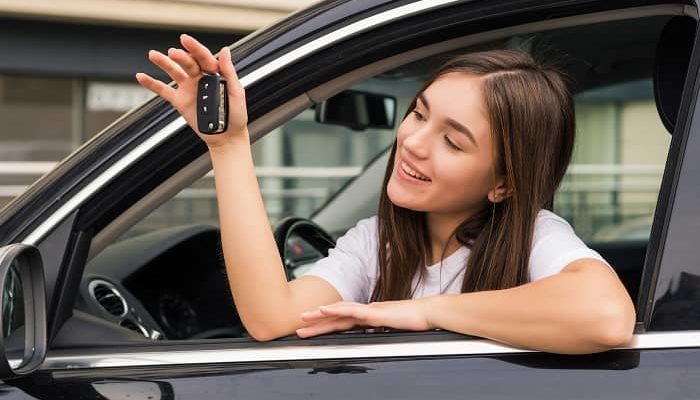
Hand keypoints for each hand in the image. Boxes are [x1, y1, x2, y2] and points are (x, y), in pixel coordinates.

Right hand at [135, 34, 247, 148]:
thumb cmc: (236, 116)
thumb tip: (225, 51)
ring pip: (174, 72)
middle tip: (172, 52)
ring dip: (163, 63)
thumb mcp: (236, 92)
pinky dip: (152, 84)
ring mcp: (189, 88)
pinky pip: (163, 90)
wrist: (227, 137)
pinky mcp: (180, 101)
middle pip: (188, 62)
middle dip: (180, 56)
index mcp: (215, 74)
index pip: (204, 57)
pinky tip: (141, 76)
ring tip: (153, 55)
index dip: (195, 48)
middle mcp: (200, 78)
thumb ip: (229, 72)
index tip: (185, 40)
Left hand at [296, 300, 432, 337]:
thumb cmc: (414, 322)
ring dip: (320, 315)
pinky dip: (338, 309)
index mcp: (369, 317)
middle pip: (336, 317)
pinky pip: (353, 311)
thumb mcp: (392, 330)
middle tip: (298, 326)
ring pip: (340, 312)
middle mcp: (366, 311)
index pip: (342, 321)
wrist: (429, 314)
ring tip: (305, 318)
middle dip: (316, 322)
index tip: (311, 329)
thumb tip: (372, 337)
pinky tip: (326, 310)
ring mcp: (370, 311)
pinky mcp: (376, 313)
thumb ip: (379, 331)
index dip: (326, 324)